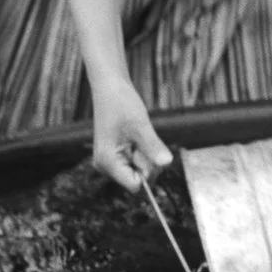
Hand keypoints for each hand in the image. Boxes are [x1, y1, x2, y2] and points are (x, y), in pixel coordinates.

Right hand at [89, 75, 172, 193]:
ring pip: (138, 171)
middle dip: (148, 162)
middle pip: (138, 179)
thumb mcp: (140, 125)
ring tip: (138, 134)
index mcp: (107, 162)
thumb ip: (153, 147)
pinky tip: (135, 135)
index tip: (149, 150)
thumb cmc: (120, 102)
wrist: (109, 86)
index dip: (149, 172)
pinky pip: (136, 162)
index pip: (135, 185)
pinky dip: (142, 151)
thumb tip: (166, 164)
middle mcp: (105, 166)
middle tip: (143, 138)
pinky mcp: (115, 155)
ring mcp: (110, 161)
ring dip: (145, 155)